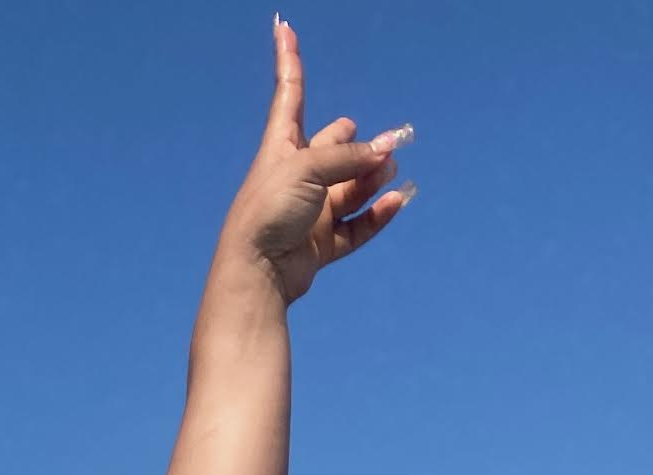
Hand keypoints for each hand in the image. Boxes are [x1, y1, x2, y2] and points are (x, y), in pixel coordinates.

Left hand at [220, 20, 413, 305]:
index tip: (282, 26)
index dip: (288, 60)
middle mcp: (297, 176)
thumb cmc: (269, 210)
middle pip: (335, 148)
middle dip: (358, 145)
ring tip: (390, 170)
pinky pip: (357, 225)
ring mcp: (310, 210)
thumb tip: (386, 156)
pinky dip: (377, 214)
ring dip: (373, 178)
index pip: (290, 94)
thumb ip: (349, 159)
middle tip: (384, 146)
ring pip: (352, 188)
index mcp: (282, 147)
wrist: (256, 270)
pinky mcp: (320, 244)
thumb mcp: (308, 169)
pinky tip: (396, 200)